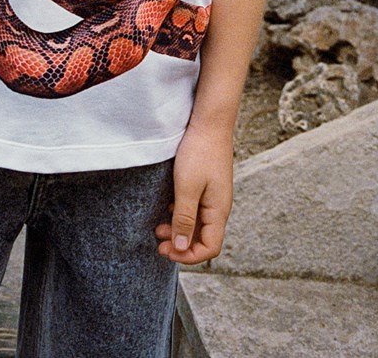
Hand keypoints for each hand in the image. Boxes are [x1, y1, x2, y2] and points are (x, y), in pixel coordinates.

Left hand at [155, 122, 233, 263]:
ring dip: (179, 230)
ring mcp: (213, 195)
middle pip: (203, 238)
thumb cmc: (199, 153)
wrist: (209, 122)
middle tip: (158, 242)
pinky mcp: (207, 185)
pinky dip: (181, 215)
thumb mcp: (187, 188)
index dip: (189, 256)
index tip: (166, 250)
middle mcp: (219, 207)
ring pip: (198, 224)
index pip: (210, 248)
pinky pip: (196, 209)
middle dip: (181, 245)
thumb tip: (182, 248)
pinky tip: (168, 207)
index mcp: (218, 211)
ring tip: (158, 227)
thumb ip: (184, 219)